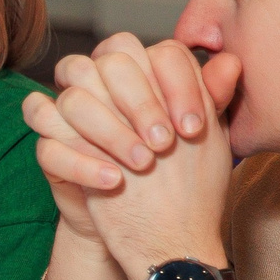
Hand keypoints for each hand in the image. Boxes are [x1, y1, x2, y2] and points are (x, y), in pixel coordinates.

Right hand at [38, 33, 235, 178]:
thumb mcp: (202, 138)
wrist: (148, 226)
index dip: (174, 85)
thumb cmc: (176, 174)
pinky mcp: (49, 149)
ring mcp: (67, 116)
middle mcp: (99, 85)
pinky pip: (47, 144)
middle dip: (140, 103)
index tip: (194, 129)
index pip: (148, 52)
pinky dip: (81, 162)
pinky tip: (114, 180)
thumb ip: (212, 98)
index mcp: (139, 73)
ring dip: (111, 132)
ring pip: (71, 100)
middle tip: (166, 144)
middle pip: (107, 65)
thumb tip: (232, 64)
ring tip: (143, 164)